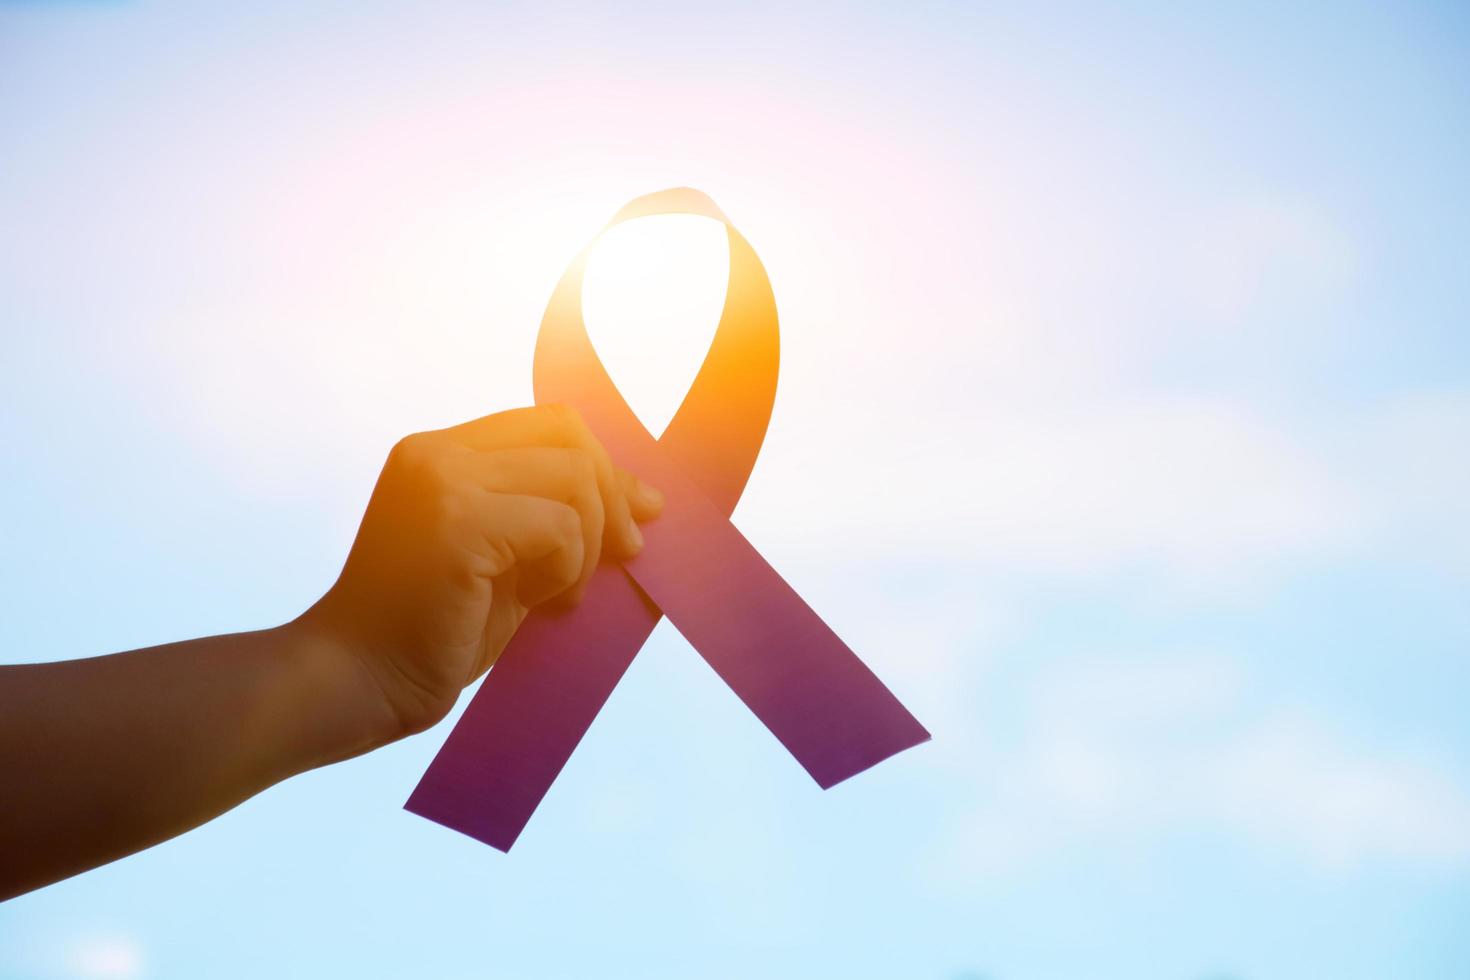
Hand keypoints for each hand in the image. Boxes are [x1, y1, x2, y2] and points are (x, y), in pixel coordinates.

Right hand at [300, 405, 662, 736]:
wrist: (357, 683)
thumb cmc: (430, 633)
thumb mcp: (505, 559)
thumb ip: (553, 518)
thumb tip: (643, 498)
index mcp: (439, 453)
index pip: (549, 424)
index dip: (603, 466)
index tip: (633, 517)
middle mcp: (436, 453)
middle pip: (570, 437)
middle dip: (612, 496)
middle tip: (625, 554)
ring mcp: (443, 482)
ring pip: (576, 479)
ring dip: (589, 545)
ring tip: (563, 595)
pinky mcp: (458, 524)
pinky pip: (561, 527)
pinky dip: (569, 568)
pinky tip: (543, 604)